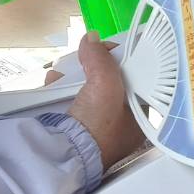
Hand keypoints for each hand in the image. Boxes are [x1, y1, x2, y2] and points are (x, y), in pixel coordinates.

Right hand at [66, 32, 142, 171]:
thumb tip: (91, 38)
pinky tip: (54, 81)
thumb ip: (101, 58)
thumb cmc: (97, 124)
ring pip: (87, 87)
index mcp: (138, 117)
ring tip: (63, 70)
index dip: (120, 61)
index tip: (106, 50)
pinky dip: (61, 86)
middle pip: (108, 81)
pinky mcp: (73, 128)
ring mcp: (95, 127)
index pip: (134, 79)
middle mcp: (120, 123)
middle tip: (83, 57)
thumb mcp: (105, 85)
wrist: (64, 154)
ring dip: (73, 74)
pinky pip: (71, 98)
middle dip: (92, 66)